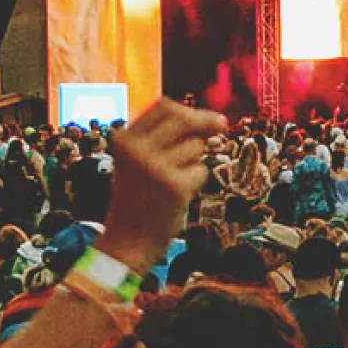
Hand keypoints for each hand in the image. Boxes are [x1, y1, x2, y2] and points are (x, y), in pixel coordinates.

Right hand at [96, 99, 226, 271]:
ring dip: (194, 160)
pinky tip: (179, 195)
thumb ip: (163, 139)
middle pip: (183, 118)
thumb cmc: (137, 199)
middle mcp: (137, 150)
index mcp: (125, 140)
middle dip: (206, 120)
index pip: (163, 106)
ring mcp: (155, 167)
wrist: (127, 240)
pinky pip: (201, 170)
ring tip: (175, 180)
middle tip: (222, 125)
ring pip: (195, 146)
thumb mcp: (137, 161)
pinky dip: (196, 181)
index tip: (207, 117)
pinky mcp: (174, 186)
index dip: (188, 110)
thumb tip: (211, 120)